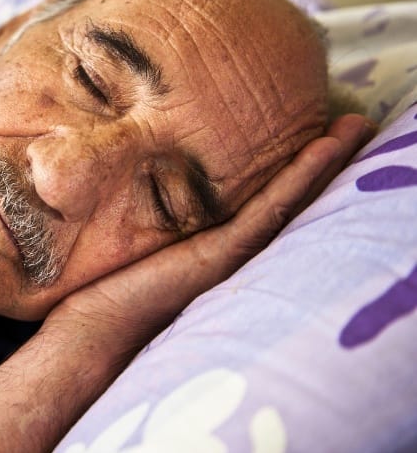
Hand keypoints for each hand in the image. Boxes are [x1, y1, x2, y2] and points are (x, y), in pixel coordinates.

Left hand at [44, 113, 375, 357]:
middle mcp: (234, 246)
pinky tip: (323, 150)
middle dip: (322, 162)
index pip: (264, 197)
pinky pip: (271, 209)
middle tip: (357, 123)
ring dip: (322, 164)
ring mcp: (233, 251)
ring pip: (289, 200)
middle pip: (288, 197)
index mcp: (217, 241)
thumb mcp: (136, 232)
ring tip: (356, 128)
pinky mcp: (223, 254)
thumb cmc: (107, 285)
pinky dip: (299, 179)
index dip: (294, 166)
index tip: (317, 130)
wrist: (96, 330)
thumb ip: (151, 204)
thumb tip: (131, 159)